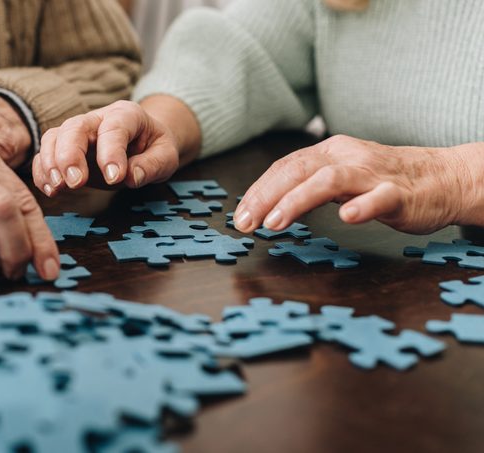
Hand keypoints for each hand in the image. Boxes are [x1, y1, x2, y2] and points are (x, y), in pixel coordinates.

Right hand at [32, 99, 190, 195]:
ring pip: (55, 137)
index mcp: (126, 115)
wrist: (145, 144)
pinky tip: (50, 189)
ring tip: (58, 187)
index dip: (111, 152)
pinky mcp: (67, 149)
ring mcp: (79, 132)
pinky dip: (43, 171)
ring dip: (52, 163)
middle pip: (75, 127)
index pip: (114, 127)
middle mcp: (98, 119)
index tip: (114, 177)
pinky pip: (47, 154)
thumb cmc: (155, 148)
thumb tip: (131, 177)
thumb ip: (152, 166)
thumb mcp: (166, 156)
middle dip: (71, 155)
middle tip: (76, 183)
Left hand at [233, 135, 471, 234]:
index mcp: (330, 153)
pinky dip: (362, 206)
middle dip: (266, 196)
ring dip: (298, 200)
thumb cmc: (383, 181)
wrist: (441, 177)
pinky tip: (347, 218)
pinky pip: (379, 197)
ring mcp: (373, 174)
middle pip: (298, 170)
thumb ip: (307, 187)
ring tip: (274, 222)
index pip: (285, 167)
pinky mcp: (398, 193)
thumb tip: (268, 205)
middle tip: (246, 222)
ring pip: (330, 181)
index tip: (240, 215)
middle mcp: (347, 157)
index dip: (259, 191)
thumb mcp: (339, 178)